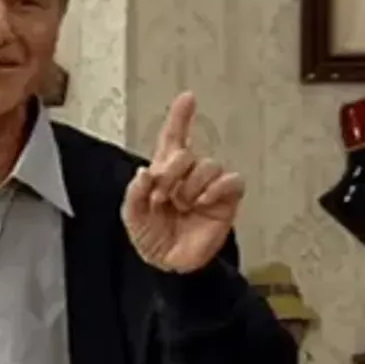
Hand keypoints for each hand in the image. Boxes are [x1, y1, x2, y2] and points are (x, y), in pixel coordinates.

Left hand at [121, 92, 244, 272]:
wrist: (170, 266)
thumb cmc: (152, 238)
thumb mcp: (133, 216)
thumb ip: (135, 193)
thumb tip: (145, 172)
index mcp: (164, 172)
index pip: (173, 139)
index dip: (180, 118)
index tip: (188, 97)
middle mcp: (188, 175)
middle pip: (185, 153)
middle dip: (170, 172)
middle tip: (161, 196)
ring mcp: (208, 186)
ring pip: (207, 165)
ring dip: (190, 187)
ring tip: (182, 206)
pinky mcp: (226, 200)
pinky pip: (231, 180)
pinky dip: (215, 189)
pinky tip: (201, 203)